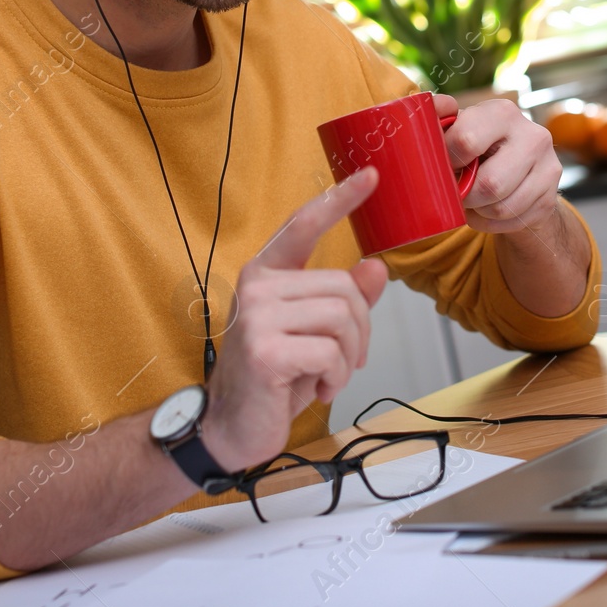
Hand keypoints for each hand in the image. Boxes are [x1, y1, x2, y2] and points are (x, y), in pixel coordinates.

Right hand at [200, 167, 388, 473]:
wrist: (230, 430)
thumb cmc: (272, 380)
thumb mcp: (313, 335)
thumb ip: (343, 301)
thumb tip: (377, 268)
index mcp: (265, 274)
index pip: (304, 225)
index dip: (339, 199)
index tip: (371, 175)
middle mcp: (257, 287)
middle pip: (343, 287)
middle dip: (358, 330)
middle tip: (345, 360)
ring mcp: (257, 317)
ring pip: (342, 318)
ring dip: (348, 356)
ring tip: (327, 375)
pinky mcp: (265, 351)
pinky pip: (331, 352)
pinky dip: (336, 377)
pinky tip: (318, 388)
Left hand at [434, 93, 562, 233]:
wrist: (517, 172)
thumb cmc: (478, 148)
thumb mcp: (458, 128)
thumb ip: (439, 120)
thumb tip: (426, 109)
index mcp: (503, 113)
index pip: (466, 141)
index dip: (447, 161)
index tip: (443, 166)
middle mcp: (532, 136)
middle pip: (489, 184)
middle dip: (466, 195)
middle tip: (458, 191)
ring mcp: (548, 167)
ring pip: (501, 207)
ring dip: (479, 210)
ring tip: (474, 200)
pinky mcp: (551, 197)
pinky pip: (512, 222)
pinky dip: (491, 223)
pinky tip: (488, 210)